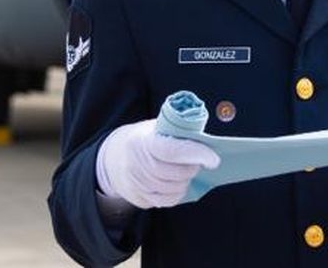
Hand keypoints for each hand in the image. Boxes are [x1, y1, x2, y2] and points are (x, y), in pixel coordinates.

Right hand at [95, 118, 220, 208]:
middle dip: (192, 168)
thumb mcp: (156, 127)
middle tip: (198, 162)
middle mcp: (136, 164)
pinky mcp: (138, 198)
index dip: (196, 154)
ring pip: (172, 189)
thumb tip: (205, 140)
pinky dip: (178, 193)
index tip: (214, 159)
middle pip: (174, 174)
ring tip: (187, 171)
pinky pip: (166, 201)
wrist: (113, 158)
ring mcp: (136, 184)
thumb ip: (177, 132)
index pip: (172, 151)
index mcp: (143, 141)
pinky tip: (178, 183)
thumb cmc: (143, 139)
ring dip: (186, 181)